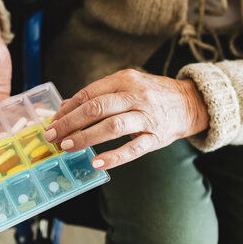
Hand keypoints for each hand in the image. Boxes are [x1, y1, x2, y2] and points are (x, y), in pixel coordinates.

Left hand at [44, 69, 208, 168]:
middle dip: (70, 123)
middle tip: (53, 136)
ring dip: (86, 137)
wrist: (190, 102)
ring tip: (67, 147)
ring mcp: (147, 116)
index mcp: (124, 79)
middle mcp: (135, 95)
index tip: (52, 122)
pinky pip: (133, 149)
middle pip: (97, 108)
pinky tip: (96, 163)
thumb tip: (65, 107)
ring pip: (113, 127)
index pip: (89, 93)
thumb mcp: (125, 86)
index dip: (68, 109)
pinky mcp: (156, 137)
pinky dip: (113, 157)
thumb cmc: (151, 95)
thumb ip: (97, 95)